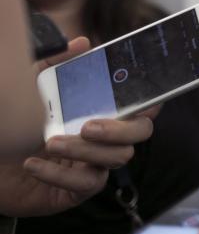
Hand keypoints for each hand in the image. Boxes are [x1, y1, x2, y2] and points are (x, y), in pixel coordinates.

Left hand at [0, 38, 157, 216]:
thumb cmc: (13, 121)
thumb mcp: (31, 86)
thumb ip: (56, 62)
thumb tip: (83, 42)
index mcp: (102, 113)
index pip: (141, 107)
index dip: (150, 103)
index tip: (144, 100)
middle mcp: (105, 140)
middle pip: (138, 134)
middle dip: (119, 130)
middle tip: (88, 126)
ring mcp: (93, 166)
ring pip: (114, 159)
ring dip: (83, 150)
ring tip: (50, 141)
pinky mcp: (75, 191)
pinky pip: (84, 184)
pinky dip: (59, 174)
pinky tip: (33, 163)